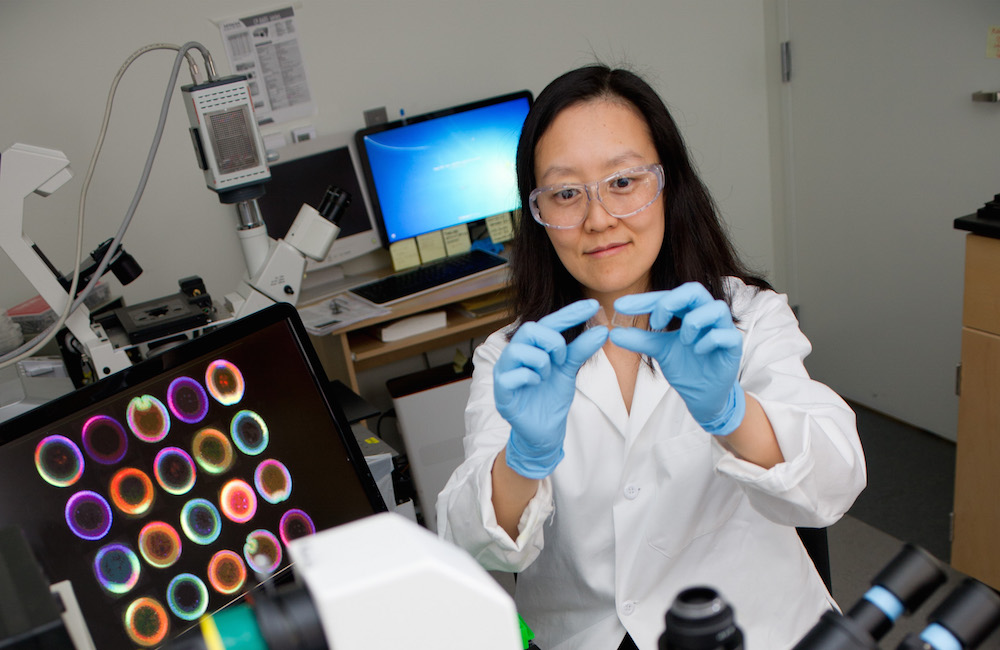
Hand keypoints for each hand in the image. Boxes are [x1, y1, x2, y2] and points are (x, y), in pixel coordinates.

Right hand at [494, 299, 608, 477]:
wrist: (545, 432)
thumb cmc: (551, 398)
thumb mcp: (569, 370)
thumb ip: (580, 350)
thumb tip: (602, 330)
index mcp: (531, 347)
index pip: (549, 322)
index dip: (570, 313)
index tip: (593, 306)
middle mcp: (515, 355)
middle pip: (529, 329)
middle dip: (552, 342)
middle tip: (561, 359)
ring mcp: (505, 372)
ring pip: (519, 350)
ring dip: (541, 362)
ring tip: (547, 375)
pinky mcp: (501, 392)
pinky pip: (512, 375)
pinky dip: (530, 377)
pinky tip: (536, 385)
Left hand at [609, 282, 745, 435]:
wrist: (703, 395)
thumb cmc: (686, 367)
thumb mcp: (659, 351)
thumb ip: (639, 340)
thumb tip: (614, 333)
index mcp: (687, 312)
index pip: (666, 296)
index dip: (644, 300)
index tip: (620, 306)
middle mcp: (706, 315)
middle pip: (695, 290)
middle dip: (672, 301)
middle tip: (655, 321)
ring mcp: (722, 329)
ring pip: (715, 308)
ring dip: (693, 322)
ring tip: (682, 340)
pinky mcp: (734, 346)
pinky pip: (725, 334)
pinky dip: (708, 340)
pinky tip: (697, 351)